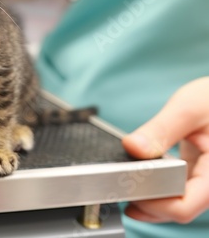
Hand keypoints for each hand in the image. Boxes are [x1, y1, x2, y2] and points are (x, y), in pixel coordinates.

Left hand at [122, 77, 208, 222]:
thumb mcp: (188, 109)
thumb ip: (161, 130)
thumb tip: (132, 147)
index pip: (183, 207)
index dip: (151, 204)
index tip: (126, 187)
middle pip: (177, 209)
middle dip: (146, 203)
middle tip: (118, 186)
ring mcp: (205, 181)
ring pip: (176, 203)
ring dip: (150, 198)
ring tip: (124, 183)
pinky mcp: (197, 174)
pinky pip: (177, 190)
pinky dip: (157, 187)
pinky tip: (138, 179)